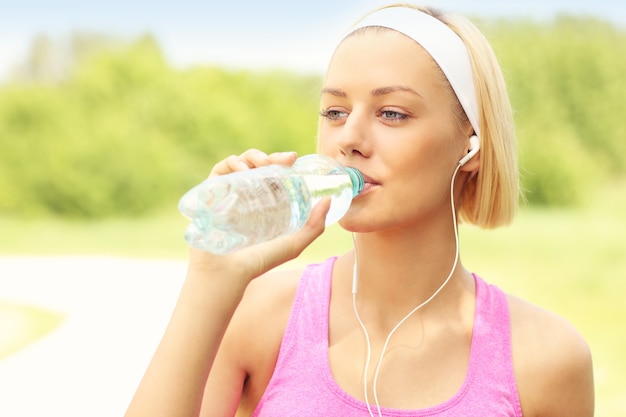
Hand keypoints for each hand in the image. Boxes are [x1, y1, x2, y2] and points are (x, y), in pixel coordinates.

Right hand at [189, 149, 329, 282]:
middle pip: (257, 166)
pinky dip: (232, 163)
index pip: (273, 174)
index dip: (283, 162)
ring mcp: (227, 193)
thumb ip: (314, 226)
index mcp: (263, 202)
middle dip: (271, 156)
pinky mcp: (209, 193)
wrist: (227, 272)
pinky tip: (243, 169)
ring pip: (240, 163)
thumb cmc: (258, 261)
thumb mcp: (293, 244)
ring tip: (264, 163)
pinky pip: (219, 170)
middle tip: (285, 160)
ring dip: (253, 156)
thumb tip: (328, 200)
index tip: (294, 159)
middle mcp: (245, 195)